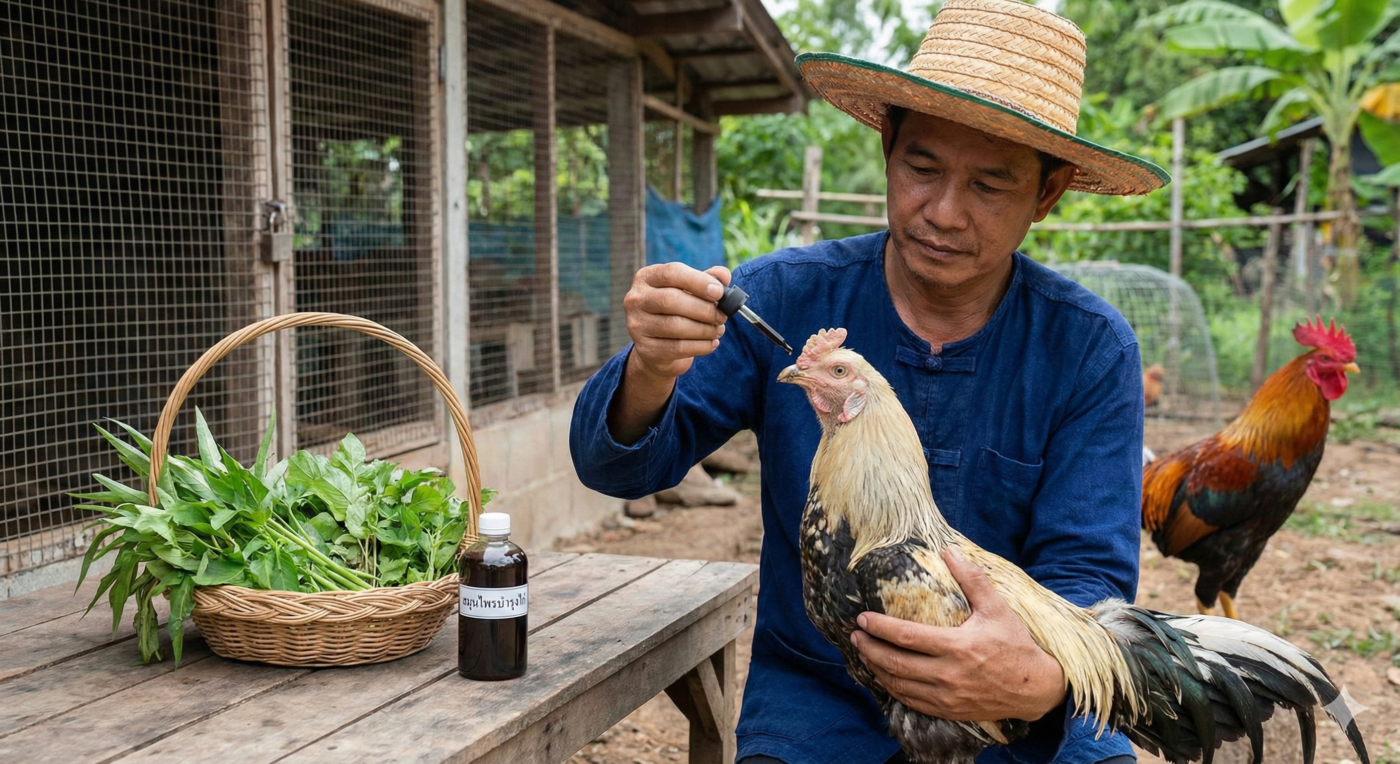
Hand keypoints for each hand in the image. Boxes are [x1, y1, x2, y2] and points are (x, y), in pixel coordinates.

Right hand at [622, 262, 730, 380]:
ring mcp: (637, 325)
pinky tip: (711, 343)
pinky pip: (678, 348)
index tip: (719, 292)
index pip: (672, 273)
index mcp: (647, 277)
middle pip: (672, 299)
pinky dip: (701, 346)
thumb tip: (723, 275)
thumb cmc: (677, 311)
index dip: (698, 281)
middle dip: (704, 309)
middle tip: (722, 316)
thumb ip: (707, 280)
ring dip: (704, 329)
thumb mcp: (690, 291)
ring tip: (718, 330)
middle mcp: (636, 299)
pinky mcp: (645, 348)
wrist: (659, 347)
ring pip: (675, 326)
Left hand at [850, 548, 1066, 722]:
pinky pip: (912, 702)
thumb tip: (949, 551)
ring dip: (876, 670)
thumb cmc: (1015, 645)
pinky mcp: (949, 711)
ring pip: (900, 686)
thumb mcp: (997, 608)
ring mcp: (947, 697)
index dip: (880, 628)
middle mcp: (948, 675)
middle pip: (896, 664)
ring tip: (863, 654)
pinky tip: (884, 678)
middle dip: (869, 649)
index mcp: (957, 646)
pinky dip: (893, 690)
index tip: (863, 618)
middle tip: (855, 636)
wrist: (1035, 688)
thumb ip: (972, 579)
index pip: (907, 637)